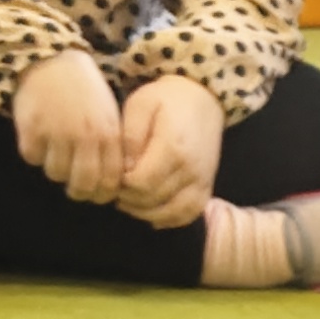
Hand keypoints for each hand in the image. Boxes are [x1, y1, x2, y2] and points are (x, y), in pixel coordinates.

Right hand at [13, 50, 121, 205]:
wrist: (52, 59)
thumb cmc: (85, 90)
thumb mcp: (109, 116)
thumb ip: (112, 147)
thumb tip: (110, 184)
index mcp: (108, 135)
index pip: (110, 182)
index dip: (102, 194)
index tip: (96, 193)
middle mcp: (85, 137)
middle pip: (82, 185)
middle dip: (79, 192)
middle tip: (74, 187)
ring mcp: (57, 133)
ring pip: (55, 174)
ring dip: (55, 169)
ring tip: (56, 153)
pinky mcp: (31, 128)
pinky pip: (32, 157)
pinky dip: (34, 152)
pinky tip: (40, 138)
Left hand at [113, 71, 225, 228]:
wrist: (203, 99)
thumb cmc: (166, 99)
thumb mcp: (140, 106)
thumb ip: (130, 138)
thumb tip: (125, 169)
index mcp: (172, 148)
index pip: (140, 183)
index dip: (120, 185)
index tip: (112, 176)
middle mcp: (190, 169)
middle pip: (153, 200)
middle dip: (128, 199)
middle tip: (115, 189)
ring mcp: (202, 180)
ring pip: (171, 213)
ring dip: (145, 212)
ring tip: (129, 201)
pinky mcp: (207, 186)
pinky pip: (189, 214)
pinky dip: (169, 219)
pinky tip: (152, 213)